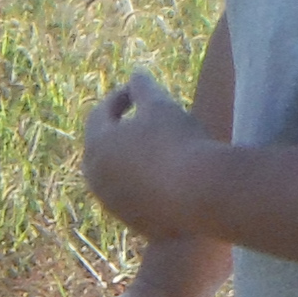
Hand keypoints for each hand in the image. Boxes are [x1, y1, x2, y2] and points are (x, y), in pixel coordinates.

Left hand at [75, 64, 212, 238]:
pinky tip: (167, 174)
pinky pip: (133, 196)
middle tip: (142, 116)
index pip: (101, 114)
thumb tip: (136, 74)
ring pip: (116, 174)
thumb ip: (143, 89)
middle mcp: (96, 177)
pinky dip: (143, 182)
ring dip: (131, 158)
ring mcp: (113, 203)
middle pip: (104, 146)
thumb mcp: (161, 106)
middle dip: (120, 128)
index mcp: (96, 145)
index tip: (139, 89)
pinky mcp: (134, 222)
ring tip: (157, 145)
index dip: (120, 98)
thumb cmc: (178, 143)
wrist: (201, 196)